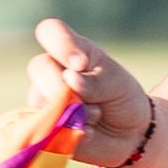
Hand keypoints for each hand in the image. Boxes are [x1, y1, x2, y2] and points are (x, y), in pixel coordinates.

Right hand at [27, 19, 151, 167]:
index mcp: (73, 52)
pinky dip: (68, 132)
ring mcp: (44, 98)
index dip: (60, 44)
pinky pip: (44, 127)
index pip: (50, 32)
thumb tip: (69, 80)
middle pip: (39, 67)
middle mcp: (53, 72)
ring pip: (40, 100)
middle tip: (84, 101)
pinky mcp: (43, 126)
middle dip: (61, 86)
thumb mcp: (117, 85)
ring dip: (71, 113)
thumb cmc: (122, 99)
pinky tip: (89, 133)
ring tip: (96, 117)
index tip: (81, 64)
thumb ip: (95, 81)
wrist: (128, 135)